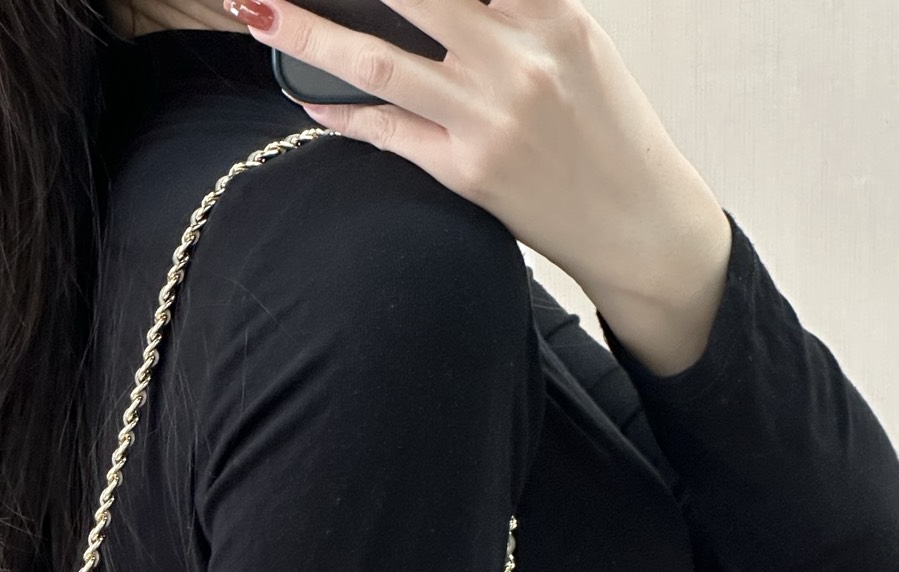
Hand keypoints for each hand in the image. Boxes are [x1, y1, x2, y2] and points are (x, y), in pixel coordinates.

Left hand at [226, 0, 731, 370]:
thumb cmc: (607, 129)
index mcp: (552, 16)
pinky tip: (307, 98)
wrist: (639, 222)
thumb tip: (442, 3)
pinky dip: (341, 113)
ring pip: (380, 63)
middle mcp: (518, 62)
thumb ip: (514, 10)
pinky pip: (389, 135)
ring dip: (308, 35)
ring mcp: (488, 120)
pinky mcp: (467, 173)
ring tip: (258, 11)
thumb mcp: (577, 45)